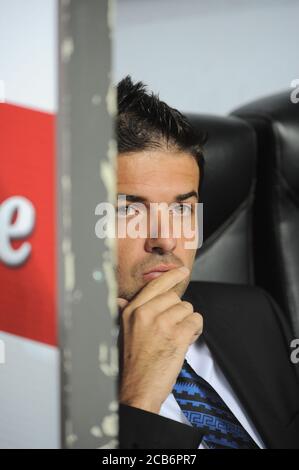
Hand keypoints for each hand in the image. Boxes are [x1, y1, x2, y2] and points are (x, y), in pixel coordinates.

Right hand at [117, 267, 202, 413]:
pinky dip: (195, 331)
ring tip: (176, 337)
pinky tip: (185, 341)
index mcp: (132, 311)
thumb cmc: (130, 364)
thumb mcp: (122, 332)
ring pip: (188, 309)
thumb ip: (125, 312)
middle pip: (175, 297)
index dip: (171, 277)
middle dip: (179, 312)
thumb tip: (120, 300)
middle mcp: (146, 313)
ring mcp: (162, 323)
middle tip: (174, 327)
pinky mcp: (178, 336)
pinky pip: (196, 321)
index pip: (156, 285)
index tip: (181, 271)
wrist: (136, 390)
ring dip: (187, 322)